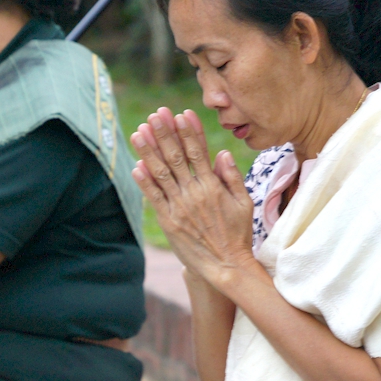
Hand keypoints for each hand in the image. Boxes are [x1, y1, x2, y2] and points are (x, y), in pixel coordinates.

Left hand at [131, 107, 256, 291]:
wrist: (226, 266)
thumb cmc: (238, 235)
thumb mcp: (244, 203)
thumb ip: (232, 177)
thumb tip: (222, 152)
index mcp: (213, 186)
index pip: (199, 152)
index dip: (188, 132)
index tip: (180, 114)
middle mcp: (194, 193)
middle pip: (177, 157)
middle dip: (165, 134)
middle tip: (154, 115)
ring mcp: (180, 207)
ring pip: (162, 174)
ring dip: (149, 152)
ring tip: (139, 132)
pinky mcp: (169, 222)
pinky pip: (154, 198)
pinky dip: (145, 182)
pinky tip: (136, 166)